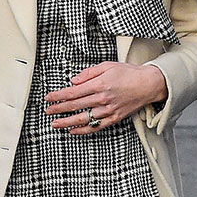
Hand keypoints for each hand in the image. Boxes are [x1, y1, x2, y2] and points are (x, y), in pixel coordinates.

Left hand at [45, 61, 167, 134]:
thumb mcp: (107, 65)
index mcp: (100, 84)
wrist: (148, 84)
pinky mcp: (114, 118)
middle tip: (48, 111)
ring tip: (56, 123)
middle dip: (59, 109)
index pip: (73, 92)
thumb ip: (88, 73)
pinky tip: (73, 130)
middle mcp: (103, 99)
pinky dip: (83, 130)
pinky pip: (96, 126)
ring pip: (84, 118)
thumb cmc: (129, 73)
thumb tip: (73, 81)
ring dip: (67, 122)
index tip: (49, 98)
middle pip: (75, 106)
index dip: (59, 96)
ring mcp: (108, 110)